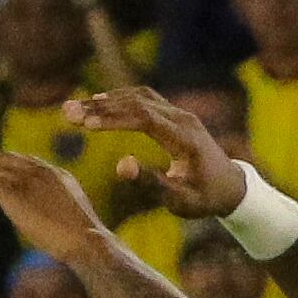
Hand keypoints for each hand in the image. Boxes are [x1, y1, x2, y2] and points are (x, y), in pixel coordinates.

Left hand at [0, 151, 101, 259]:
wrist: (86, 242)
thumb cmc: (81, 240)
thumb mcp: (67, 217)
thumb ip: (51, 208)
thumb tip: (39, 220)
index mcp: (56, 174)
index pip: (20, 161)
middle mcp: (41, 170)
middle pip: (0, 159)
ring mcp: (27, 178)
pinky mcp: (13, 190)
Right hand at [71, 83, 248, 218]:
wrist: (231, 187)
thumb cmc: (205, 198)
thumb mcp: (180, 200)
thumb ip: (152, 183)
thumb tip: (121, 164)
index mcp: (185, 139)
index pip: (144, 119)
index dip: (113, 120)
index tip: (84, 125)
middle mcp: (184, 120)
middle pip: (138, 103)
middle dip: (100, 107)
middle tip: (66, 112)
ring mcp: (181, 114)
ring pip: (139, 97)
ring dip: (106, 101)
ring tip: (73, 108)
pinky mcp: (175, 115)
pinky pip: (145, 99)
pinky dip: (120, 99)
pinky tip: (96, 102)